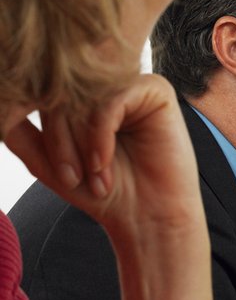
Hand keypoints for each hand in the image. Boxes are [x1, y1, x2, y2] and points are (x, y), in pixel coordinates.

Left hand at [5, 74, 203, 241]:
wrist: (147, 215)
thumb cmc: (102, 190)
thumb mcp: (45, 161)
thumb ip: (17, 130)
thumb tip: (0, 100)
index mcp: (84, 95)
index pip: (42, 93)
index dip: (41, 132)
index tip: (58, 174)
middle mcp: (108, 84)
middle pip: (60, 94)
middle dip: (59, 142)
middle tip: (72, 178)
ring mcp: (131, 84)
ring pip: (83, 98)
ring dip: (78, 143)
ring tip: (92, 176)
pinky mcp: (156, 91)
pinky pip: (110, 102)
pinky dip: (99, 137)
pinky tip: (104, 165)